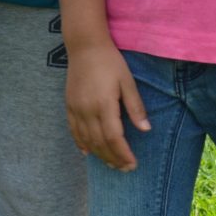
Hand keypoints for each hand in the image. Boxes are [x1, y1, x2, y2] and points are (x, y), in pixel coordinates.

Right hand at [66, 42, 148, 169]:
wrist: (85, 46)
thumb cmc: (110, 62)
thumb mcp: (127, 82)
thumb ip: (135, 107)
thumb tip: (146, 130)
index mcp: (104, 104)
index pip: (114, 137)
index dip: (123, 153)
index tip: (133, 164)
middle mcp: (87, 110)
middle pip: (100, 142)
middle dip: (113, 158)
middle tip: (125, 169)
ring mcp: (76, 108)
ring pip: (86, 139)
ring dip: (99, 154)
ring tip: (111, 164)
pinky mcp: (69, 105)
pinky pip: (73, 130)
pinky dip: (80, 143)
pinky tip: (87, 152)